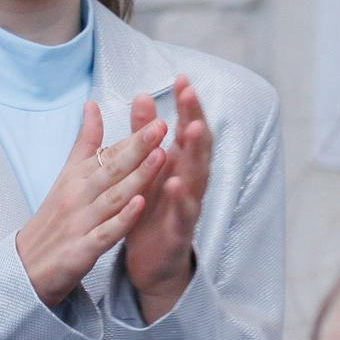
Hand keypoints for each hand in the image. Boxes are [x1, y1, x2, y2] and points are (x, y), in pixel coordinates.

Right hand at [15, 99, 168, 305]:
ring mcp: (79, 223)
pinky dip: (122, 220)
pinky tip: (140, 206)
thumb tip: (92, 104)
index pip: (109, 153)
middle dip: (138, 148)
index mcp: (77, 177)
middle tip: (160, 127)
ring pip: (112, 197)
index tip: (157, 118)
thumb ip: (84, 142)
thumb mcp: (66, 175)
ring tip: (159, 157)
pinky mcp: (80, 250)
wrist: (23, 266)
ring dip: (136, 178)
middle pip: (112, 169)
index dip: (134, 138)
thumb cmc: (52, 219)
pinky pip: (104, 233)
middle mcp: (77, 196)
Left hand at [122, 74, 211, 324]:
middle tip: (191, 94)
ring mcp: (188, 206)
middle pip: (197, 146)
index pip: (186, 128)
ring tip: (192, 130)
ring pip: (197, 176)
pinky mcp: (179, 232)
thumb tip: (141, 94)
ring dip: (196, 153)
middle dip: (195, 119)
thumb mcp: (145, 169)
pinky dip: (181, 199)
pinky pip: (183, 214)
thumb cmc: (151, 209)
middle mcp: (189, 180)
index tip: (183, 78)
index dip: (187, 104)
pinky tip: (175, 184)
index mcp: (178, 164)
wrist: (152, 261)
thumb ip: (144, 134)